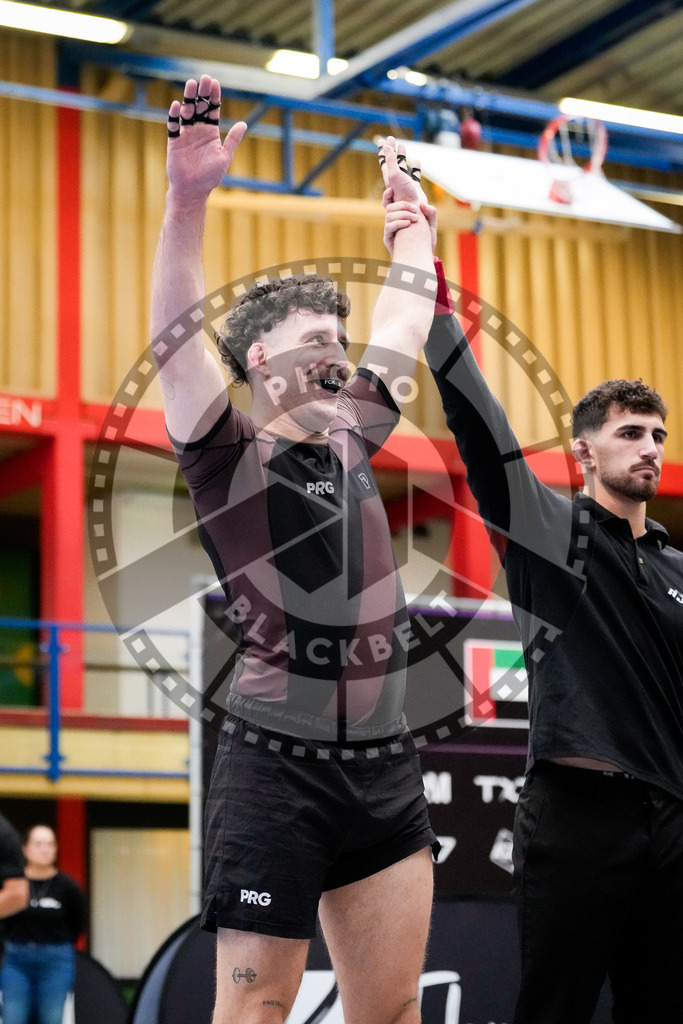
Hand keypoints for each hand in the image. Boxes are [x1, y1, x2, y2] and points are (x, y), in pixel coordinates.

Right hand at [166, 75, 246, 199]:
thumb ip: (232, 140)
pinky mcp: (174, 142)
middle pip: (199, 107)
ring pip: (187, 112)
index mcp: (210, 133)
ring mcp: (185, 135)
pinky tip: (177, 105)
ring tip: (191, 84)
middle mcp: (197, 131)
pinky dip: (174, 116)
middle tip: (204, 79)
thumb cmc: (210, 177)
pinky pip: (173, 126)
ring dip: (189, 99)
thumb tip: (243, 124)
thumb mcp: (224, 157)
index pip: (212, 110)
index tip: (215, 83)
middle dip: (202, 93)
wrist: (193, 191)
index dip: (213, 97)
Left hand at [377, 136, 426, 205]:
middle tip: (391, 138)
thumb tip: (386, 146)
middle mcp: (395, 180)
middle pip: (391, 160)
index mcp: (389, 176)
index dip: (383, 149)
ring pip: (402, 166)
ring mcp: (404, 183)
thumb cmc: (402, 194)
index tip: (382, 139)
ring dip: (401, 155)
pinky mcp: (413, 188)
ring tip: (402, 145)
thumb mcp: (394, 175)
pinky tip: (417, 161)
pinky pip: (414, 175)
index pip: (384, 159)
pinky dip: (415, 167)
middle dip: (391, 149)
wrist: (413, 210)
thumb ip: (390, 161)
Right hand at [382, 196, 437, 255]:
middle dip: (403, 205)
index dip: (388, 194)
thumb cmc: (426, 241)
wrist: (423, 258)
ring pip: (389, 214)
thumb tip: (422, 204)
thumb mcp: (431, 225)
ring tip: (415, 219)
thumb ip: (430, 213)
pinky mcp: (388, 239)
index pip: (389, 201)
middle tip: (415, 210)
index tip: (392, 189)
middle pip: (390, 206)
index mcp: (400, 215)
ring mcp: (390, 230)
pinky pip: (389, 226)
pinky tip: (408, 224)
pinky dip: (398, 222)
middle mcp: (392, 221)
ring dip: (403, 214)